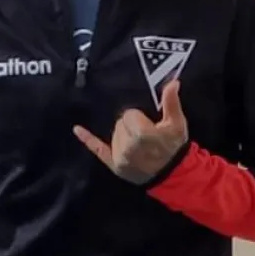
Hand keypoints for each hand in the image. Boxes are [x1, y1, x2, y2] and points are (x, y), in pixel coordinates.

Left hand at [73, 80, 188, 184]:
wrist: (173, 174)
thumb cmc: (174, 146)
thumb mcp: (177, 123)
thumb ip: (171, 102)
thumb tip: (172, 82)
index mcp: (142, 134)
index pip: (130, 114)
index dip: (140, 118)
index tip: (150, 125)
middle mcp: (128, 146)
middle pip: (120, 123)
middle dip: (132, 126)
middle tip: (145, 135)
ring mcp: (119, 157)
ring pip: (113, 134)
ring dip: (123, 135)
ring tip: (139, 144)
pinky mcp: (114, 165)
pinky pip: (97, 149)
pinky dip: (87, 139)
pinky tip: (77, 129)